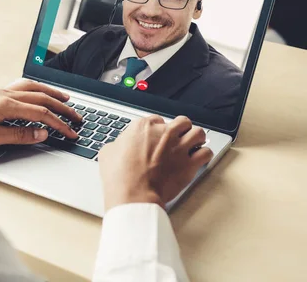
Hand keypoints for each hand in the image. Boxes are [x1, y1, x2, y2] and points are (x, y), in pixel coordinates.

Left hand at [0, 79, 82, 153]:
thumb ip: (17, 134)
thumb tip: (41, 133)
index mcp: (5, 105)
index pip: (41, 113)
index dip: (59, 124)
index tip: (72, 133)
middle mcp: (3, 95)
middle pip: (41, 97)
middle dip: (62, 107)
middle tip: (78, 116)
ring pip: (32, 88)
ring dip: (50, 93)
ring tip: (64, 99)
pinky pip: (20, 88)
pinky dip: (35, 90)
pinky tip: (36, 94)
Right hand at [98, 115, 213, 211]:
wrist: (133, 194)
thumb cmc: (120, 176)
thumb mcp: (108, 152)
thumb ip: (119, 144)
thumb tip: (120, 146)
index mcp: (143, 126)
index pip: (157, 119)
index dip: (158, 129)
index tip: (157, 137)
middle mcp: (164, 132)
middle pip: (182, 121)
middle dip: (181, 129)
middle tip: (178, 138)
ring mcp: (179, 147)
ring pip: (198, 132)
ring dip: (196, 139)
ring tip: (192, 146)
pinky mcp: (190, 163)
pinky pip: (206, 153)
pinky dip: (203, 155)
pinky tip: (198, 159)